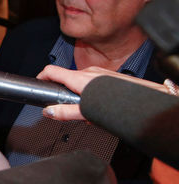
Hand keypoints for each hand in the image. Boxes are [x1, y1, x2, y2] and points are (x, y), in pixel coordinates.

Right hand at [37, 65, 168, 120]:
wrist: (148, 98)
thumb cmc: (121, 104)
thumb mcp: (88, 113)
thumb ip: (66, 112)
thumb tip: (48, 112)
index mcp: (79, 78)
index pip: (51, 71)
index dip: (40, 77)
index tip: (37, 84)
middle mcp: (88, 72)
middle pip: (66, 79)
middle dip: (65, 95)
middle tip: (71, 110)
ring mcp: (99, 72)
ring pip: (80, 82)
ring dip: (79, 96)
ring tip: (90, 112)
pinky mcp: (108, 75)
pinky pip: (91, 82)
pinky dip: (90, 93)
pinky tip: (100, 106)